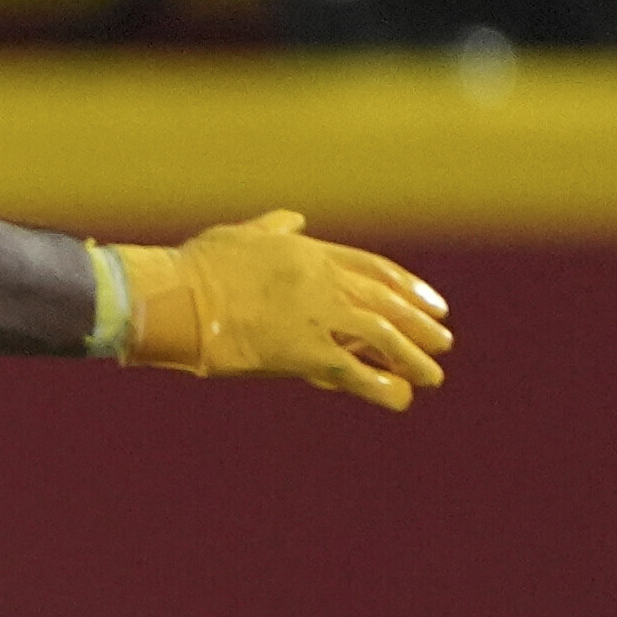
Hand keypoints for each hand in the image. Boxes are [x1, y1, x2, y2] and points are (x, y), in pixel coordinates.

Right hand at [105, 212, 453, 410]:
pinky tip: (400, 398)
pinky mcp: (303, 351)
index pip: (374, 270)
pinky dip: (380, 386)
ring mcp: (316, 316)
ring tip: (432, 376)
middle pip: (387, 303)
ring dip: (412, 357)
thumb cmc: (196, 266)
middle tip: (443, 340)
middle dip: (420, 323)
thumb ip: (272, 229)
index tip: (433, 304)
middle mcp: (322, 281)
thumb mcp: (240, 235)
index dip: (409, 288)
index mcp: (309, 252)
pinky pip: (353, 371)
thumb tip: (293, 218)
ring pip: (381, 337)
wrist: (173, 295)